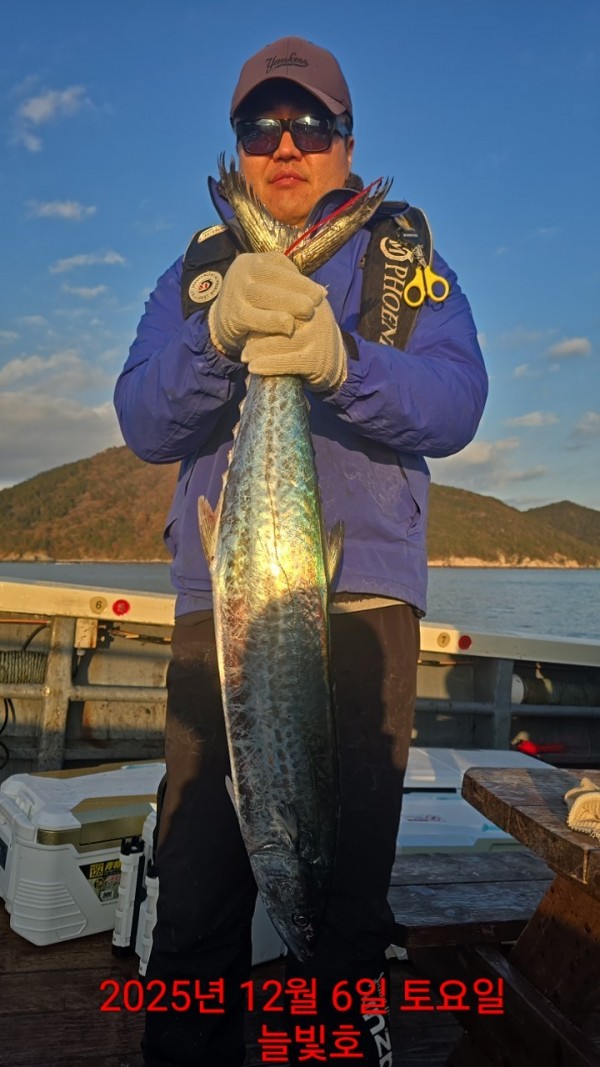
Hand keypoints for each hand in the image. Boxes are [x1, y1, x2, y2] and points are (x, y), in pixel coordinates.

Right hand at [208, 251, 322, 356]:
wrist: (223, 322)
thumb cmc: (256, 304)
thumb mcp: (271, 288)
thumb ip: (292, 287)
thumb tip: (323, 292)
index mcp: (253, 261)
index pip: (278, 264)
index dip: (301, 278)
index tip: (320, 293)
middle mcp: (241, 272)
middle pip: (270, 276)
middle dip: (297, 289)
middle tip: (316, 303)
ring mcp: (234, 292)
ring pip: (261, 294)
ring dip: (288, 303)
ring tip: (308, 312)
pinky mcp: (231, 314)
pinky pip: (252, 317)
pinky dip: (271, 321)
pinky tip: (288, 326)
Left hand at [241, 295, 346, 392]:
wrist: (333, 365)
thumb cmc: (306, 335)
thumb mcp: (300, 312)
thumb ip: (283, 298)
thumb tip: (249, 286)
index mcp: (312, 297)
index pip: (284, 292)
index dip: (263, 301)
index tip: (244, 307)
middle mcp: (318, 314)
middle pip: (282, 314)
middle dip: (259, 323)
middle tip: (240, 333)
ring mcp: (318, 337)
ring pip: (282, 340)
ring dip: (258, 349)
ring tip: (244, 355)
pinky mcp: (316, 360)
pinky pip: (288, 362)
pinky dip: (268, 365)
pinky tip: (253, 367)